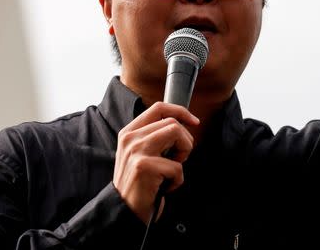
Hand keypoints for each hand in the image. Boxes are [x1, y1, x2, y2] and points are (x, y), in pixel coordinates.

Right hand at [113, 102, 198, 223]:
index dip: (181, 111)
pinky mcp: (144, 166)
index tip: (194, 122)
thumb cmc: (139, 184)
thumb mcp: (140, 154)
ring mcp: (136, 151)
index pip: (159, 108)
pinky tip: (165, 187)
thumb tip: (182, 124)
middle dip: (185, 141)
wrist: (125, 211)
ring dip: (183, 153)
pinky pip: (177, 166)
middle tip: (178, 159)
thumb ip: (154, 137)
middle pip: (172, 122)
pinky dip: (178, 180)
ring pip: (176, 133)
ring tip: (173, 170)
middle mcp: (131, 138)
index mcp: (129, 132)